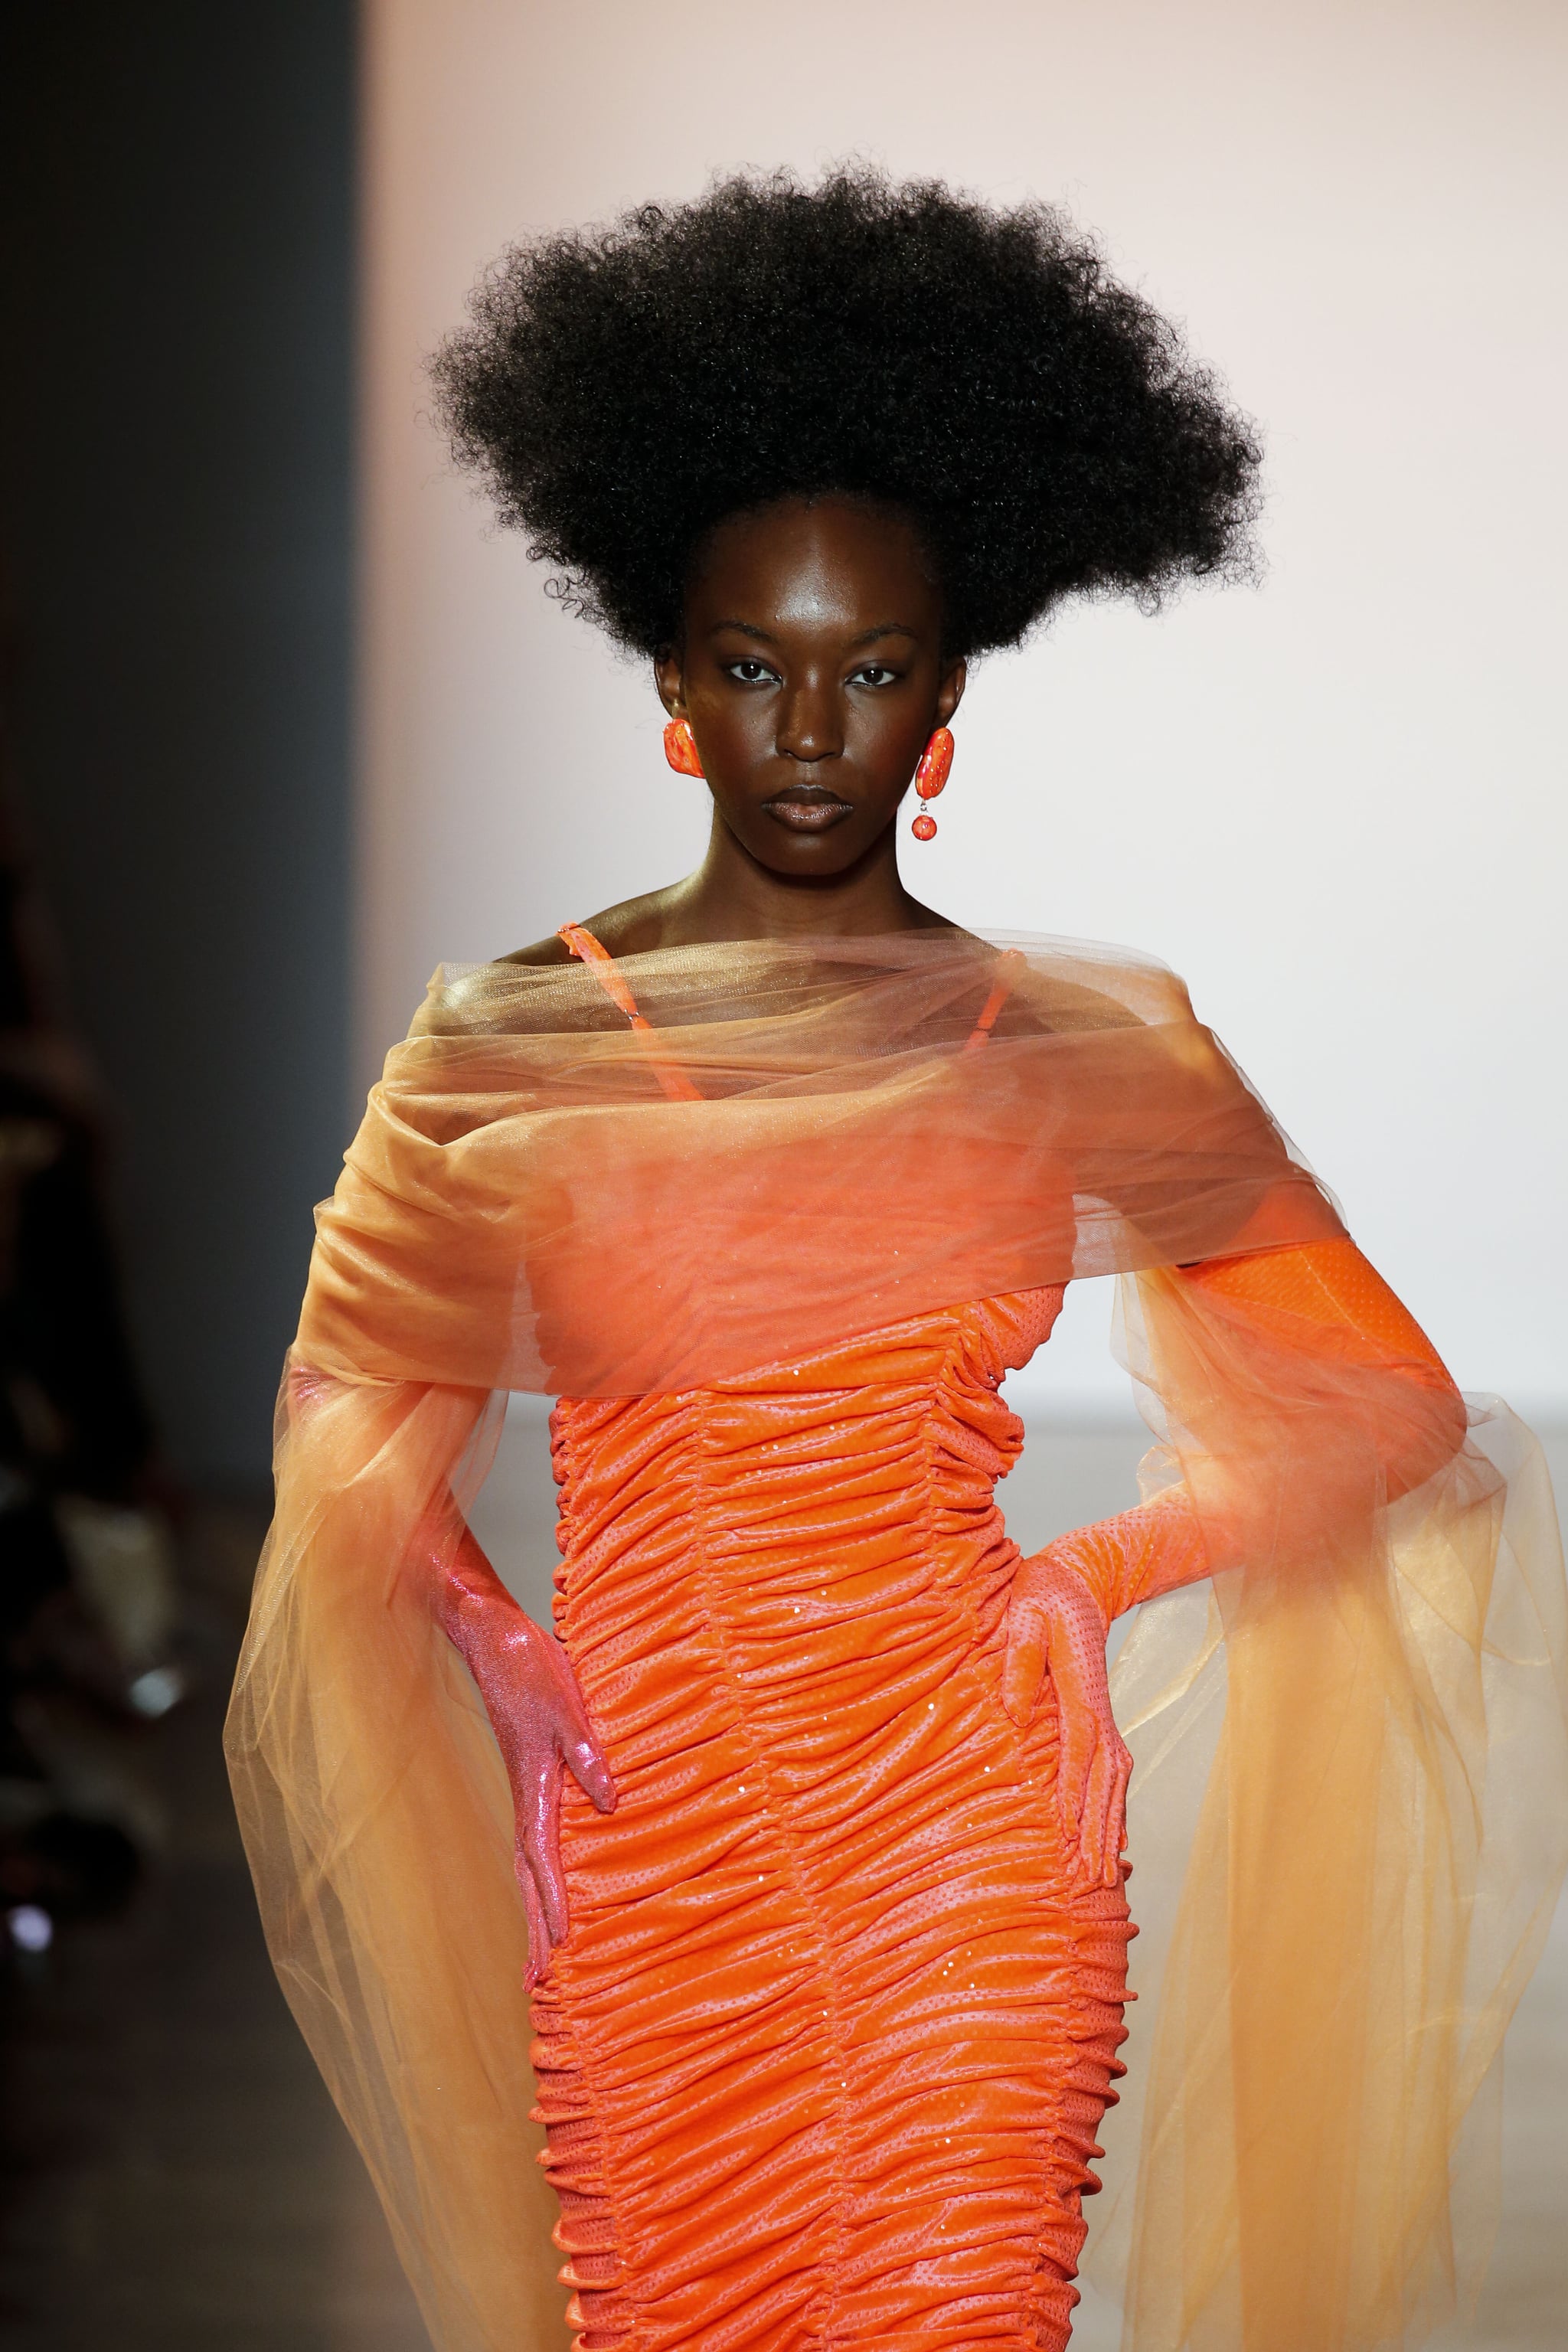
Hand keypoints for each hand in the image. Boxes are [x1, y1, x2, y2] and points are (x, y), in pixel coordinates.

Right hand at [439, 1540, 615, 1987]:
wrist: (492, 1636)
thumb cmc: (528, 1667)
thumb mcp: (567, 1704)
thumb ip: (589, 1752)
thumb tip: (610, 1802)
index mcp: (534, 1785)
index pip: (542, 1858)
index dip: (553, 1902)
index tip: (560, 1947)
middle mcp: (525, 1795)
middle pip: (528, 1875)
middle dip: (534, 1926)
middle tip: (534, 1982)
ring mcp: (523, 1787)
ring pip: (526, 1862)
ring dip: (532, 1907)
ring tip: (536, 1955)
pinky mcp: (528, 1774)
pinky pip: (531, 1839)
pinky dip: (536, 1874)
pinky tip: (545, 1886)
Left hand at [1002, 1547, 1130, 1888]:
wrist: (1077, 1582)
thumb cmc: (1042, 1597)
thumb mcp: (1024, 1618)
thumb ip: (1020, 1662)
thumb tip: (1014, 1715)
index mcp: (1081, 1690)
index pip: (1080, 1750)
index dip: (1076, 1794)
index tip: (1071, 1834)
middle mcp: (1100, 1710)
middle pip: (1105, 1780)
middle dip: (1099, 1830)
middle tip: (1094, 1878)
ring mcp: (1106, 1717)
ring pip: (1115, 1783)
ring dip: (1111, 1828)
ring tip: (1107, 1874)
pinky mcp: (1101, 1719)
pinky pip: (1114, 1773)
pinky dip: (1116, 1809)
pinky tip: (1117, 1839)